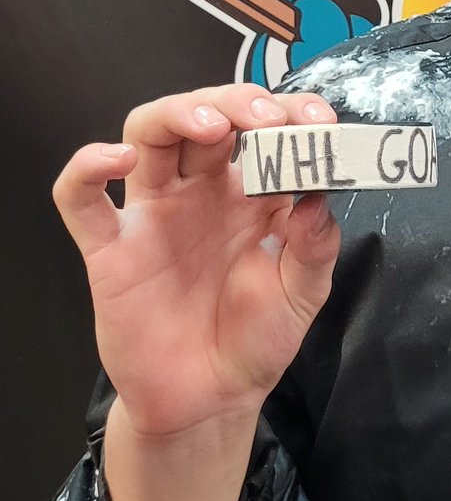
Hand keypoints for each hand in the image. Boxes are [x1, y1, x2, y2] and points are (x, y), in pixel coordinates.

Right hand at [54, 85, 341, 438]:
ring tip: (214, 125)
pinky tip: (116, 160)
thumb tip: (316, 199)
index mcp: (253, 191)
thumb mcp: (305, 292)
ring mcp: (155, 213)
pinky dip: (88, 168)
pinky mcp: (112, 248)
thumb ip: (316, 245)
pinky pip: (81, 198)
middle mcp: (203, 190)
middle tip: (268, 118)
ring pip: (149, 133)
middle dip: (237, 102)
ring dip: (178, 113)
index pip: (267, 129)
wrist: (212, 399)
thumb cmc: (258, 336)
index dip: (293, 112)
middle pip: (206, 114)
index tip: (320, 121)